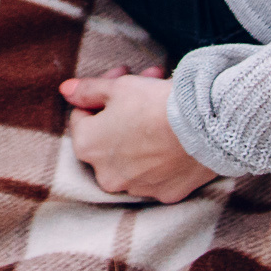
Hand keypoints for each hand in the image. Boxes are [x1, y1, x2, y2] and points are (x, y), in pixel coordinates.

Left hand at [60, 66, 217, 202]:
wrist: (204, 129)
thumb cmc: (154, 104)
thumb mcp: (117, 88)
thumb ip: (87, 91)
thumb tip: (66, 91)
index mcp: (87, 146)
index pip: (83, 116)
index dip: (101, 93)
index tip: (121, 76)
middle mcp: (106, 175)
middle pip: (107, 138)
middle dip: (122, 110)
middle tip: (144, 84)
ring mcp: (136, 188)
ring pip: (132, 156)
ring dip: (140, 132)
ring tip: (162, 105)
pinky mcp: (165, 194)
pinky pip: (157, 172)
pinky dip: (161, 155)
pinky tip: (174, 135)